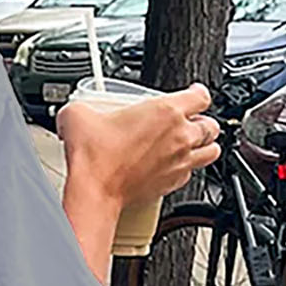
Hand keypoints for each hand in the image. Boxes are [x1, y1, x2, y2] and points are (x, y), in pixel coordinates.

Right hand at [57, 83, 220, 206]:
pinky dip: (187, 170)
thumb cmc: (95, 158)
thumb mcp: (79, 116)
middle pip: (211, 125)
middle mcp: (180, 136)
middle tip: (189, 122)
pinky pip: (191, 175)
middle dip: (202, 122)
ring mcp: (180, 162)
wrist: (94, 191)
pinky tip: (174, 167)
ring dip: (205, 146)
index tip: (193, 94)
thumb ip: (81, 107)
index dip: (198, 93)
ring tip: (193, 145)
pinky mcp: (172, 184)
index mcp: (167, 110)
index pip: (201, 95)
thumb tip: (73, 111)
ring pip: (211, 151)